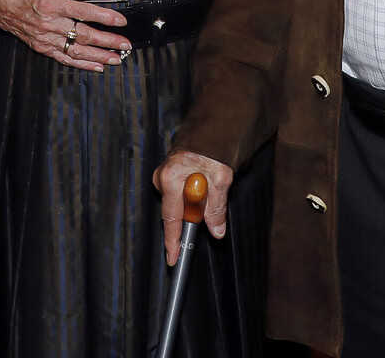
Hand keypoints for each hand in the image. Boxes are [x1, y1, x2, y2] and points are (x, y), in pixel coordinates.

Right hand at [0, 0, 128, 70]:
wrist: (0, 3)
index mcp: (54, 4)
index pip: (85, 12)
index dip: (105, 17)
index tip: (120, 21)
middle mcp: (51, 24)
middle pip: (84, 35)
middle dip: (107, 41)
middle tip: (124, 45)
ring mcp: (46, 38)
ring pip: (76, 50)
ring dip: (98, 56)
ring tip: (115, 59)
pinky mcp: (42, 47)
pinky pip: (64, 58)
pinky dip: (81, 64)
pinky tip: (96, 66)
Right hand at [154, 150, 232, 264]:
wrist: (212, 127)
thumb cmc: (213, 148)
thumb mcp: (221, 179)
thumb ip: (216, 207)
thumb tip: (216, 230)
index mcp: (171, 178)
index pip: (171, 219)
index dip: (173, 241)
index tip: (173, 258)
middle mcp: (163, 177)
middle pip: (177, 211)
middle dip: (194, 214)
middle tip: (212, 198)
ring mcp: (165, 174)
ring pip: (182, 202)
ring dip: (198, 201)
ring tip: (212, 184)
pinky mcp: (171, 173)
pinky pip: (182, 193)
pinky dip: (195, 194)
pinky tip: (205, 182)